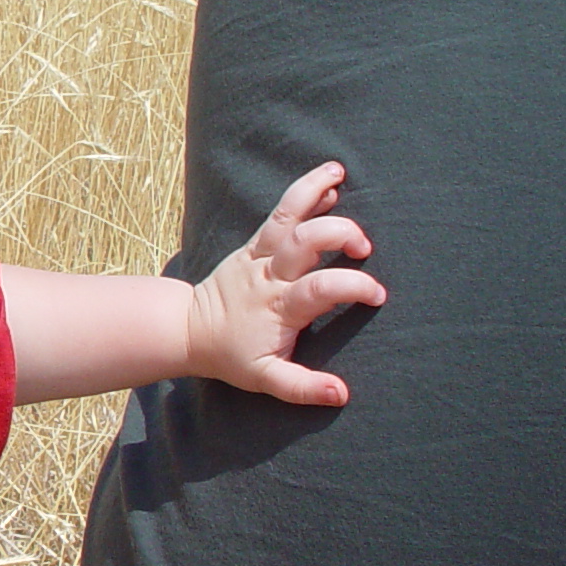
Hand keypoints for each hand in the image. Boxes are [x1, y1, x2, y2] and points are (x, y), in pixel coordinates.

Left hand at [186, 162, 385, 405]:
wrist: (188, 330)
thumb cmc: (232, 356)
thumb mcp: (266, 379)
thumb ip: (303, 387)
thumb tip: (342, 393)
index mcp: (279, 307)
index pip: (321, 289)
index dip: (352, 287)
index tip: (377, 295)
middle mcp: (270, 275)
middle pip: (305, 241)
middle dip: (339, 233)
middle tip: (365, 247)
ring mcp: (259, 255)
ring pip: (286, 215)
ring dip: (313, 190)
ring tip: (339, 172)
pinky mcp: (252, 245)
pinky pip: (279, 214)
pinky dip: (303, 196)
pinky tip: (328, 183)